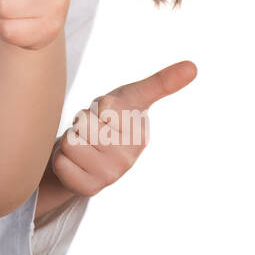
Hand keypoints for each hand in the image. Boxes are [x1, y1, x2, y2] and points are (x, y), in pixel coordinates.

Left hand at [49, 60, 196, 197]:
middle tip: (92, 131)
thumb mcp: (132, 97)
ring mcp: (109, 176)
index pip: (104, 108)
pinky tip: (76, 163)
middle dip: (81, 123)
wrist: (88, 154)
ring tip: (84, 146)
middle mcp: (128, 158)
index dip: (97, 108)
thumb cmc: (111, 120)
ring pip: (70, 143)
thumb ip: (160, 83)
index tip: (105, 116)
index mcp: (140, 135)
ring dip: (70, 140)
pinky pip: (61, 163)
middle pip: (83, 124)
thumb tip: (193, 66)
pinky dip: (61, 160)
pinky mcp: (87, 188)